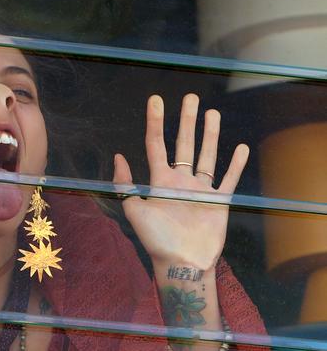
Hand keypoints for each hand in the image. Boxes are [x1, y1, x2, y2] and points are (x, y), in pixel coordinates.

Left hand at [113, 94, 248, 269]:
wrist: (181, 263)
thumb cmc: (156, 240)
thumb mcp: (134, 210)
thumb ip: (126, 184)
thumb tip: (118, 156)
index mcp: (159, 181)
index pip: (156, 144)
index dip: (155, 122)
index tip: (156, 100)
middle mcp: (180, 182)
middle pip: (184, 144)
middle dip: (187, 120)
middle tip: (191, 97)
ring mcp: (201, 190)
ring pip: (207, 156)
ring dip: (210, 135)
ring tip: (213, 113)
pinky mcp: (219, 202)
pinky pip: (229, 179)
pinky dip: (236, 164)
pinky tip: (240, 147)